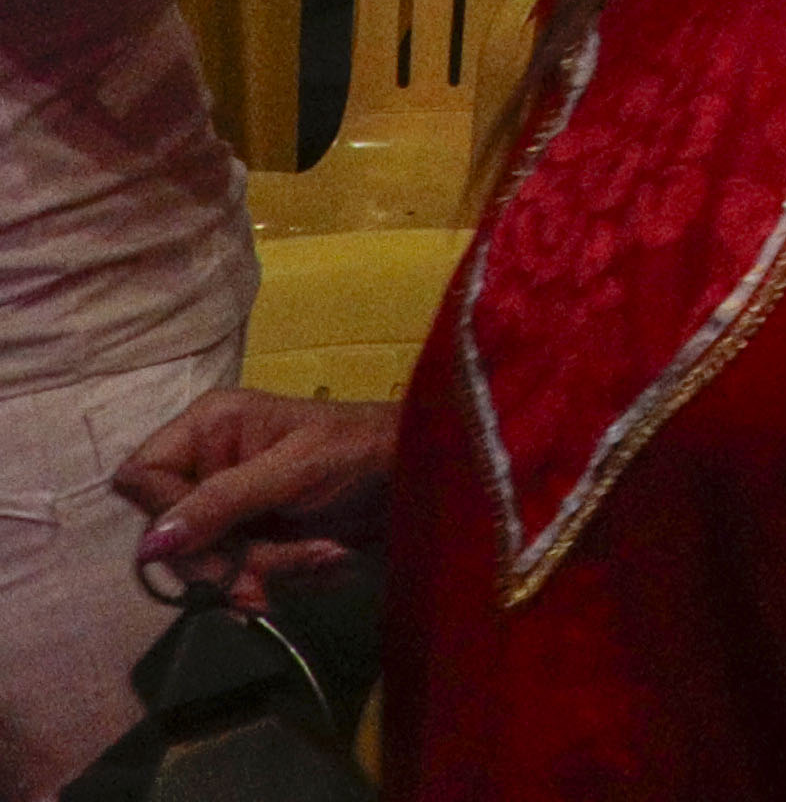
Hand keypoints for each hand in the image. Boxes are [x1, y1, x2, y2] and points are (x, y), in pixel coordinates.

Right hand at [114, 388, 395, 609]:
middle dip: (223, 560)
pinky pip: (242, 577)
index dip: (165, 514)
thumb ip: (224, 501)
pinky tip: (327, 560)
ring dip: (263, 571)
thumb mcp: (295, 468)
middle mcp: (209, 465)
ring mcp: (231, 508)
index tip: (206, 536)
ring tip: (325, 555)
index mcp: (210, 426)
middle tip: (267, 576)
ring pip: (205, 566)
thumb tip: (150, 545)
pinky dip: (283, 577)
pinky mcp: (256, 541)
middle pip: (169, 536)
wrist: (426, 475)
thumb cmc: (365, 449)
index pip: (141, 478)